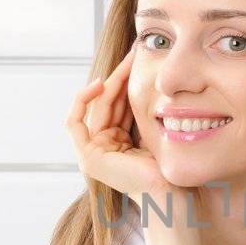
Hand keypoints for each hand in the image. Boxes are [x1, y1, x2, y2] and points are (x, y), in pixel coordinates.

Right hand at [67, 47, 173, 210]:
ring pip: (95, 107)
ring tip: (125, 62)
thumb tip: (152, 79)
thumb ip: (144, 111)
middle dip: (120, 76)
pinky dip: (82, 101)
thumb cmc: (168, 165)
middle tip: (134, 53)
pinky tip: (100, 85)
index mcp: (119, 142)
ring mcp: (93, 153)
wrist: (170, 191)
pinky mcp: (88, 158)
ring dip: (109, 81)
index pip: (118, 105)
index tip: (139, 61)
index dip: (126, 81)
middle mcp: (104, 146)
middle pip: (107, 102)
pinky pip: (75, 123)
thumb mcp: (154, 129)